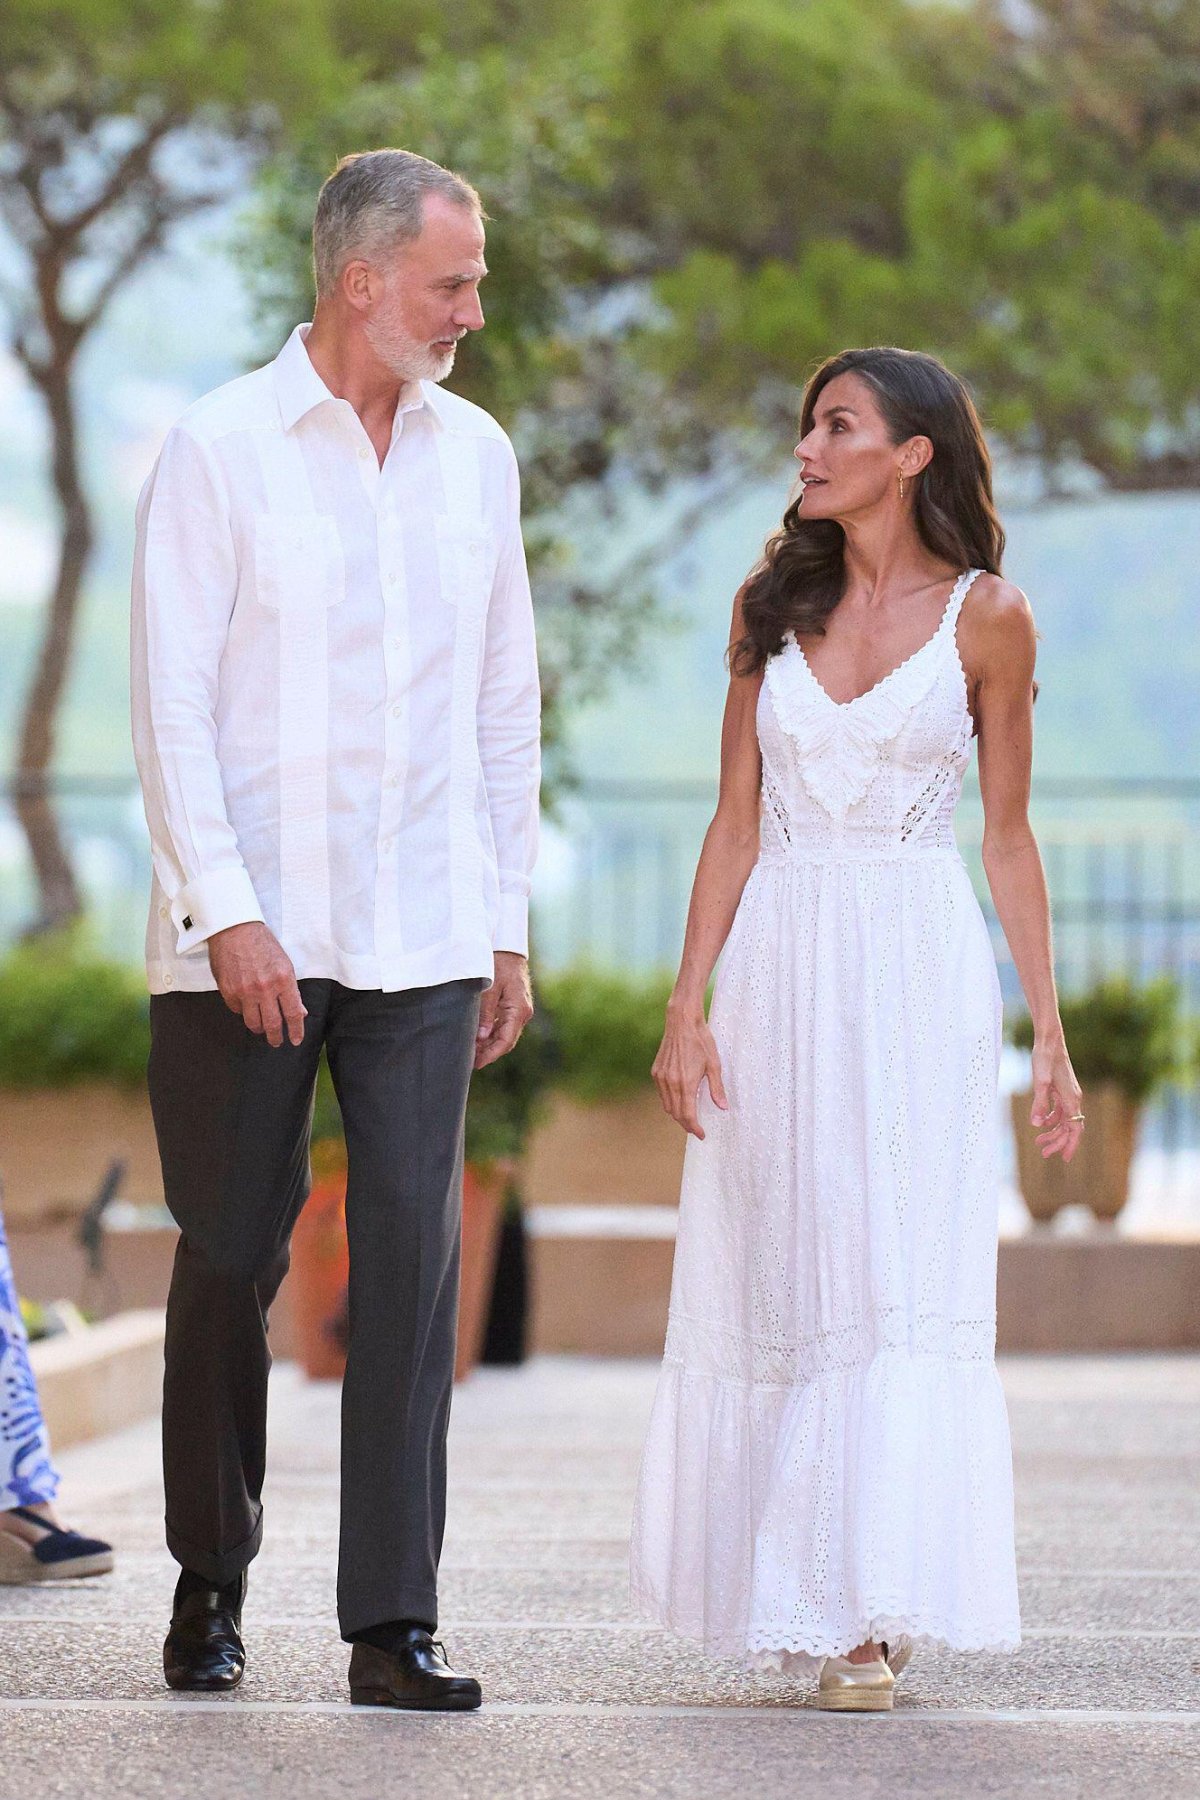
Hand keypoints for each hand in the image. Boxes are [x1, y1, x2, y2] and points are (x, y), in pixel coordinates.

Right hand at [208, 922, 306, 1047]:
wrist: (234, 929)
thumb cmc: (262, 943)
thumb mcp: (284, 963)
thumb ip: (291, 990)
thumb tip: (299, 1011)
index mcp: (283, 979)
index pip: (293, 1013)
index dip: (296, 1030)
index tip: (295, 1040)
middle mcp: (264, 988)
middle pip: (272, 1024)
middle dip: (275, 1037)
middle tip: (277, 1041)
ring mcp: (244, 991)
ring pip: (253, 1022)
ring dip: (259, 1028)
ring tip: (261, 1028)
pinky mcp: (228, 991)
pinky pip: (237, 1010)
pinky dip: (243, 1011)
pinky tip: (246, 1006)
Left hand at [475, 952, 533, 1069]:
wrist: (507, 946)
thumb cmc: (498, 963)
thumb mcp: (488, 988)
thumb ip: (485, 1013)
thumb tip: (481, 1038)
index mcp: (519, 1010)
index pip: (506, 1041)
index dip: (491, 1055)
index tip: (477, 1064)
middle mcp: (523, 1012)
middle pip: (506, 1041)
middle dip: (489, 1053)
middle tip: (470, 1062)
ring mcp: (519, 1010)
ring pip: (504, 1034)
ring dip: (489, 1044)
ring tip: (471, 1052)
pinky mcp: (514, 1006)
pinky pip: (503, 1025)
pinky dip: (491, 1033)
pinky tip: (478, 1038)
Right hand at [652, 998, 727, 1138]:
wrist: (681, 1022)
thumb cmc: (701, 1041)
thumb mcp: (714, 1065)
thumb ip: (717, 1088)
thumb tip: (723, 1108)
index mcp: (686, 1083)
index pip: (688, 1115)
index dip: (694, 1128)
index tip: (701, 1134)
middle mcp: (670, 1083)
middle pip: (676, 1114)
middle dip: (686, 1124)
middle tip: (697, 1128)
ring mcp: (661, 1077)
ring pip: (667, 1106)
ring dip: (677, 1114)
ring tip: (688, 1116)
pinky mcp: (656, 1072)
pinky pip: (662, 1094)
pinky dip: (669, 1101)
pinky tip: (679, 1099)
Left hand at [1030, 1035, 1083, 1162]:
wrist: (1049, 1041)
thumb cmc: (1045, 1059)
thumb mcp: (1040, 1082)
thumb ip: (1039, 1104)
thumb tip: (1037, 1125)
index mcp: (1071, 1099)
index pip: (1075, 1128)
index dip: (1071, 1144)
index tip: (1065, 1159)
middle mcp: (1073, 1098)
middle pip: (1070, 1127)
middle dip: (1058, 1142)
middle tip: (1044, 1153)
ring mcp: (1068, 1094)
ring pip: (1064, 1120)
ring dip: (1054, 1132)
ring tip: (1039, 1142)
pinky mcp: (1061, 1090)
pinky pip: (1060, 1111)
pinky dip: (1052, 1119)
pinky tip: (1041, 1123)